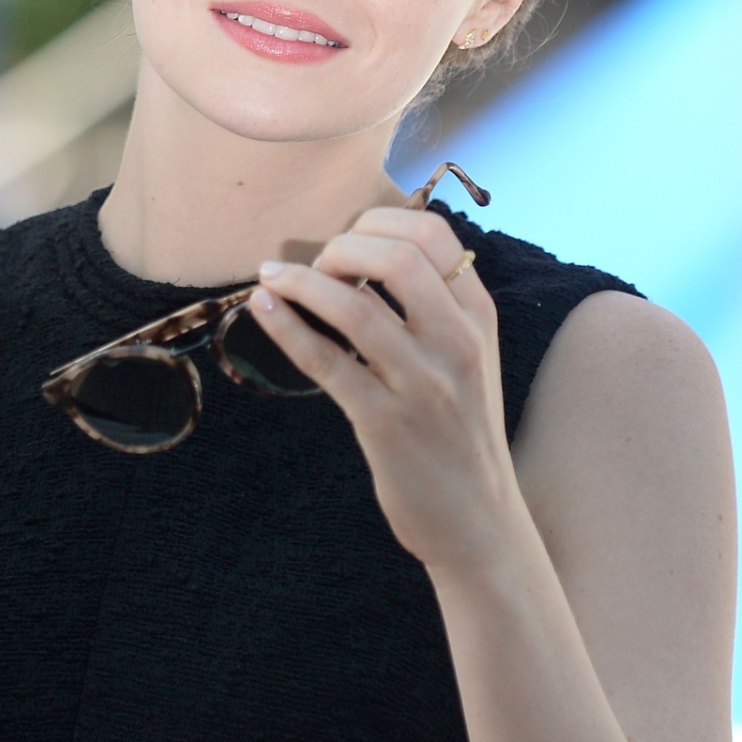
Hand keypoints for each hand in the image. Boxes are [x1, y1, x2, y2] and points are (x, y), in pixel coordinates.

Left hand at [248, 209, 526, 572]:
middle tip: (313, 264)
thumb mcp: (466, 357)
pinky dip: (286, 326)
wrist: (479, 521)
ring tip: (271, 278)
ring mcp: (423, 384)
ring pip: (355, 308)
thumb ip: (434, 305)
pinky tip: (262, 309)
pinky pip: (326, 361)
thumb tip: (365, 250)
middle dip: (341, 246)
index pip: (435, 234)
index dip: (379, 219)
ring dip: (300, 282)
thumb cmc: (458, 429)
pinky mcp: (385, 422)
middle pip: (397, 258)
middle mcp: (458, 343)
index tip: (348, 237)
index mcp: (478, 317)